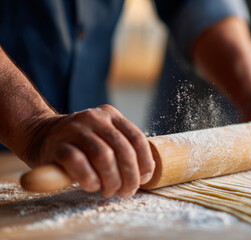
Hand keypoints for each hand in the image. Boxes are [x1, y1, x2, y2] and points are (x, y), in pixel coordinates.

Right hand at [23, 105, 154, 197]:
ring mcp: (75, 129)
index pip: (137, 138)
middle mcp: (95, 118)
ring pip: (104, 156)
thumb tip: (144, 175)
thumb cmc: (79, 144)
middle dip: (130, 176)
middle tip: (126, 192)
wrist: (39, 135)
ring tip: (109, 192)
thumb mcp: (103, 138)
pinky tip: (92, 186)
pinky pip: (78, 162)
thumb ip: (121, 149)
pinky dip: (89, 178)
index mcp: (111, 115)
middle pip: (123, 150)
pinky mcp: (58, 144)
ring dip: (111, 180)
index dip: (145, 162)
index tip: (144, 179)